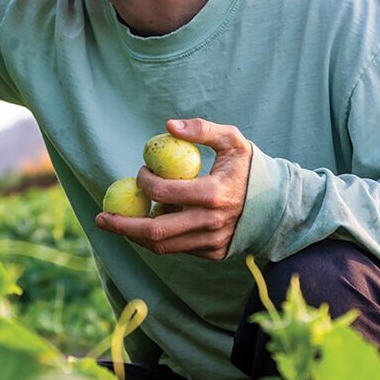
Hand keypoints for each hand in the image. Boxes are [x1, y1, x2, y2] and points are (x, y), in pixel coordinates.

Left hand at [96, 118, 252, 260]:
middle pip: (156, 231)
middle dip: (123, 225)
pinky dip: (159, 237)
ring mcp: (212, 243)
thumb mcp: (233, 140)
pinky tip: (150, 222)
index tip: (141, 171)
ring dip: (135, 234)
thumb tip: (168, 126)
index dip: (145, 182)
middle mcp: (211, 224)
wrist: (278, 204)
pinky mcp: (212, 253)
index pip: (165, 193)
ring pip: (163, 245)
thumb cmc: (249, 167)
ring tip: (118, 221)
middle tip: (101, 217)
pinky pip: (177, 248)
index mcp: (215, 194)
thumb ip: (202, 129)